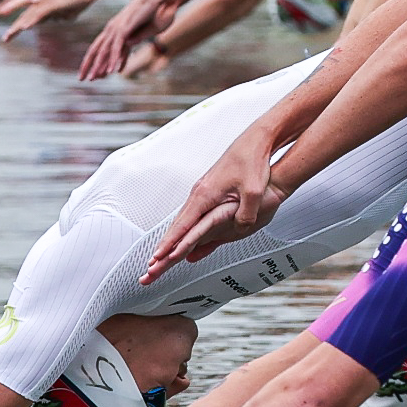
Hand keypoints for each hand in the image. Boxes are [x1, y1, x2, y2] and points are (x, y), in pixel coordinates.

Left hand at [0, 0, 102, 39]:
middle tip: (6, 39)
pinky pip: (40, 13)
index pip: (28, 13)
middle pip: (25, 16)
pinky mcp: (53, 3)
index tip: (10, 32)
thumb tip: (59, 18)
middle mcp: (43, 1)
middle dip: (14, 28)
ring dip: (19, 26)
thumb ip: (61, 12)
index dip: (18, 21)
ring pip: (29, 16)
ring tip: (9, 36)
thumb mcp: (68, 9)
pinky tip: (25, 28)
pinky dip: (32, 20)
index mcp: (45, 3)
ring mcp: (47, 1)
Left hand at [79, 0, 167, 79]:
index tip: (87, 73)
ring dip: (98, 66)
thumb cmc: (153, 13)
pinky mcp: (125, 28)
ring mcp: (117, 28)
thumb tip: (124, 57)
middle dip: (88, 65)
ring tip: (93, 78)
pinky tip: (112, 71)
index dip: (91, 61)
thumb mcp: (141, 34)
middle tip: (82, 79)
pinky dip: (114, 59)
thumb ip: (131, 45)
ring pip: (104, 50)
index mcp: (114, 29)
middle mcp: (112, 28)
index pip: (98, 47)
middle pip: (96, 50)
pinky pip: (117, 46)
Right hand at [147, 136, 283, 277]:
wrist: (254, 141)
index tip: (157, 258)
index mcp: (205, 194)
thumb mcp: (254, 191)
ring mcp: (202, 191)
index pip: (182, 225)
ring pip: (183, 219)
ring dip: (172, 238)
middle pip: (177, 225)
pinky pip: (192, 214)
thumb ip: (246, 213)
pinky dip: (183, 228)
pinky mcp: (209, 190)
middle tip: (151, 265)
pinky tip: (182, 237)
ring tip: (161, 257)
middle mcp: (199, 193)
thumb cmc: (252, 162)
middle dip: (163, 247)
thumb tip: (241, 228)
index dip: (169, 244)